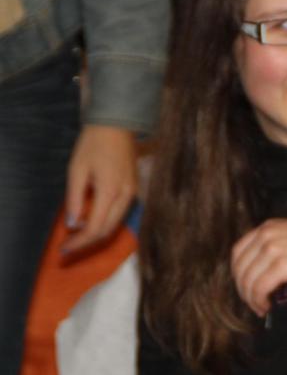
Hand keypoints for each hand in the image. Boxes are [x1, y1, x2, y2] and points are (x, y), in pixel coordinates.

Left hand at [61, 124, 137, 255]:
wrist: (116, 127)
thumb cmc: (93, 145)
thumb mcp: (76, 170)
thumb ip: (75, 199)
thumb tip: (73, 223)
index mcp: (110, 192)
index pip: (95, 227)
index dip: (79, 241)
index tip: (64, 248)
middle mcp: (126, 197)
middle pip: (108, 230)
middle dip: (88, 242)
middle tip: (69, 245)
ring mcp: (133, 194)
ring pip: (115, 224)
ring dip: (97, 233)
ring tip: (78, 234)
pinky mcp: (134, 190)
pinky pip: (120, 214)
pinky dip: (105, 222)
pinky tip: (91, 219)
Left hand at [230, 218, 286, 316]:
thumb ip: (276, 247)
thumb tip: (261, 273)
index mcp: (269, 227)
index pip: (238, 253)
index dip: (239, 274)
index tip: (248, 289)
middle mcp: (267, 235)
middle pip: (240, 268)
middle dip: (244, 290)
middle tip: (255, 303)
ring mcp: (274, 248)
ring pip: (248, 280)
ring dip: (252, 298)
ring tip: (263, 308)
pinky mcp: (283, 264)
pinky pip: (260, 287)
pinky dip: (260, 300)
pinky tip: (269, 306)